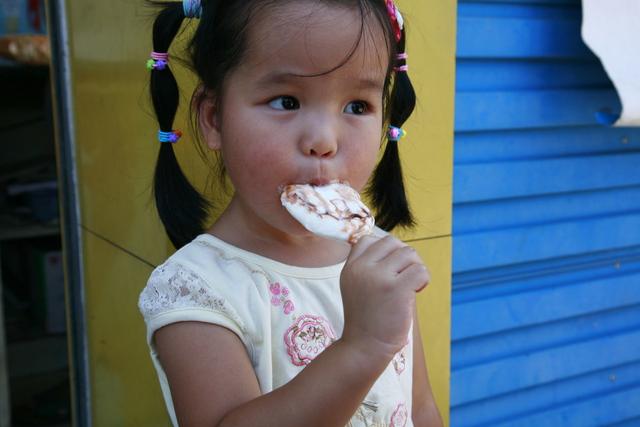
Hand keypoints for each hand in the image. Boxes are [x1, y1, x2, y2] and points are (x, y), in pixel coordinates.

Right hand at [339, 234, 429, 359]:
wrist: (364, 348)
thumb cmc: (367, 320)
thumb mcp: (357, 287)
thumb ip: (370, 267)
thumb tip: (399, 249)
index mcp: (350, 267)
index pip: (368, 239)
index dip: (385, 250)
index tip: (390, 269)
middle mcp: (362, 268)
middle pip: (392, 242)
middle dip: (403, 258)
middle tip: (404, 278)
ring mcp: (378, 277)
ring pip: (409, 253)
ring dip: (415, 268)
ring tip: (410, 287)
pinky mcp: (396, 289)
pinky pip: (420, 271)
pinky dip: (424, 280)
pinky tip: (416, 292)